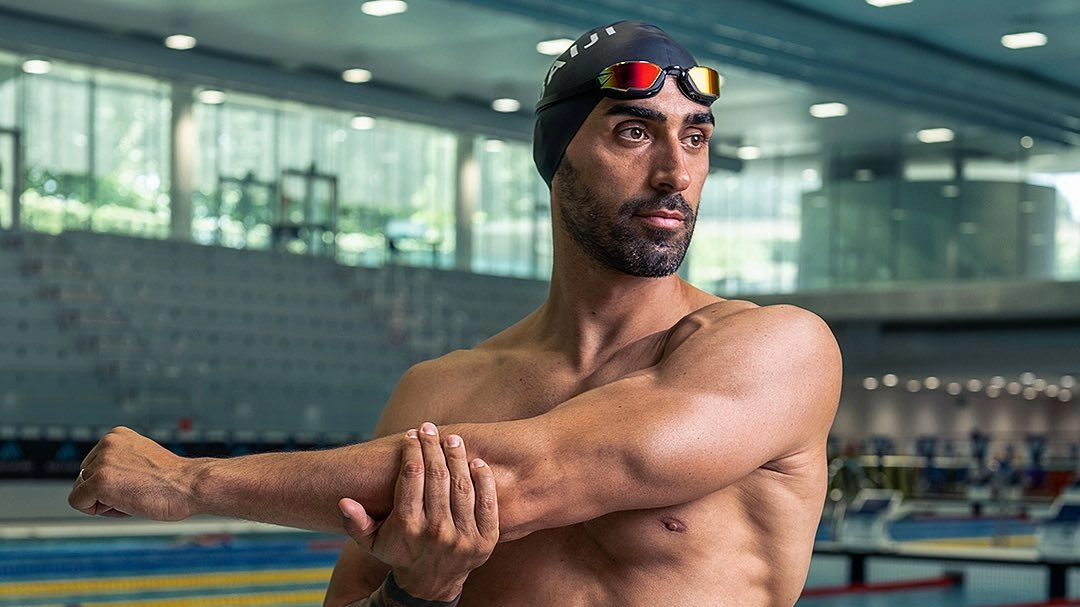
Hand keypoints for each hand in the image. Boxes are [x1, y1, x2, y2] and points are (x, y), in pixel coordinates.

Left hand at [68, 426, 196, 520]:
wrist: (191, 485)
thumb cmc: (174, 480)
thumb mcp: (142, 460)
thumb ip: (119, 463)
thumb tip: (98, 479)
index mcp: (117, 435)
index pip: (93, 466)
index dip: (113, 483)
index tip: (137, 482)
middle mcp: (106, 443)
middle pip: (84, 478)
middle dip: (105, 492)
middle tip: (137, 491)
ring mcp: (102, 461)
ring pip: (81, 491)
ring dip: (104, 501)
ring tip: (134, 496)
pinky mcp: (99, 481)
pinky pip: (78, 503)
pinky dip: (97, 510)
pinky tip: (124, 503)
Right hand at [339, 423, 498, 601]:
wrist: (431, 583)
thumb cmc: (400, 552)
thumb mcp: (373, 542)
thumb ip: (356, 522)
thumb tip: (343, 501)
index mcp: (408, 526)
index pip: (412, 477)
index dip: (412, 451)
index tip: (411, 435)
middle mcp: (436, 531)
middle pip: (437, 477)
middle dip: (433, 447)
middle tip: (431, 428)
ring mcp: (463, 536)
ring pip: (462, 486)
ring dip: (458, 458)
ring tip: (453, 439)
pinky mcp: (485, 540)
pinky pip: (487, 503)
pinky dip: (483, 481)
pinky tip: (476, 463)